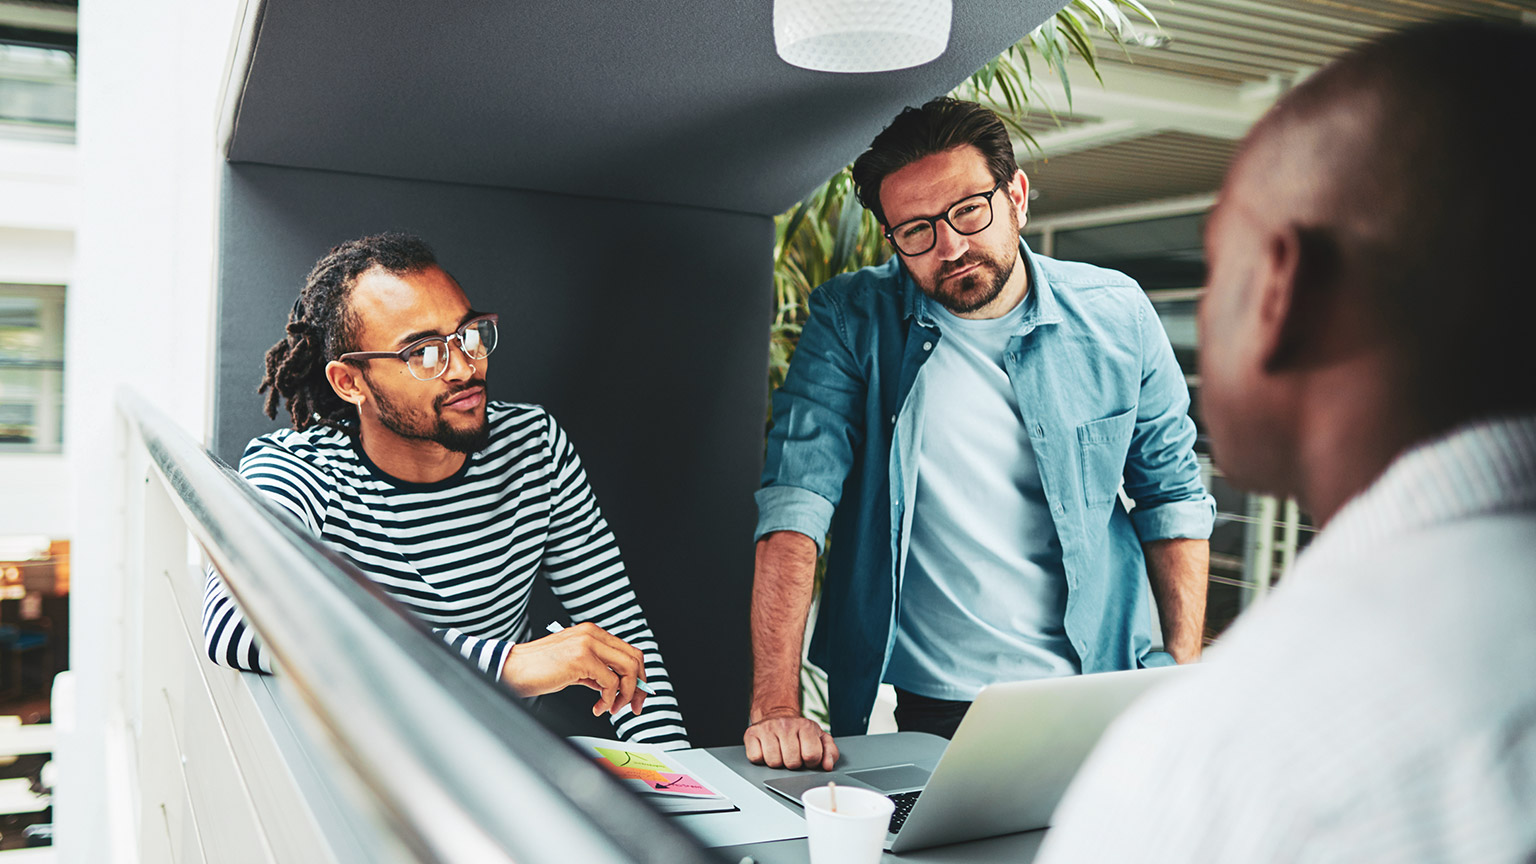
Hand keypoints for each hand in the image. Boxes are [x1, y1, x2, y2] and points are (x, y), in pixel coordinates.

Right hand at [500, 622, 647, 716]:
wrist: (512, 669)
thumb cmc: (537, 669)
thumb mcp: (574, 668)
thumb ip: (596, 672)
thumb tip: (617, 687)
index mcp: (592, 633)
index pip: (629, 651)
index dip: (639, 676)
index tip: (637, 695)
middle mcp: (592, 634)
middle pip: (635, 658)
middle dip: (639, 687)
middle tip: (633, 706)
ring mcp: (588, 643)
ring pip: (627, 668)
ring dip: (625, 694)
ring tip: (611, 708)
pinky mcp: (581, 658)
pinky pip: (610, 682)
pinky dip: (608, 699)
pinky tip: (597, 707)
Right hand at [744, 708, 838, 770]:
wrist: (777, 715)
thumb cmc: (799, 732)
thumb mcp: (819, 738)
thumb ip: (830, 752)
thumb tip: (828, 765)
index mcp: (806, 726)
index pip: (811, 756)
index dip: (810, 761)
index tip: (807, 755)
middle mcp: (786, 725)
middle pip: (792, 762)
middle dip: (793, 763)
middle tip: (792, 753)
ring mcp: (767, 728)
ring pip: (773, 763)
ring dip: (777, 762)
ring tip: (780, 751)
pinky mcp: (751, 734)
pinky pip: (756, 758)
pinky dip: (761, 758)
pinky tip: (766, 750)